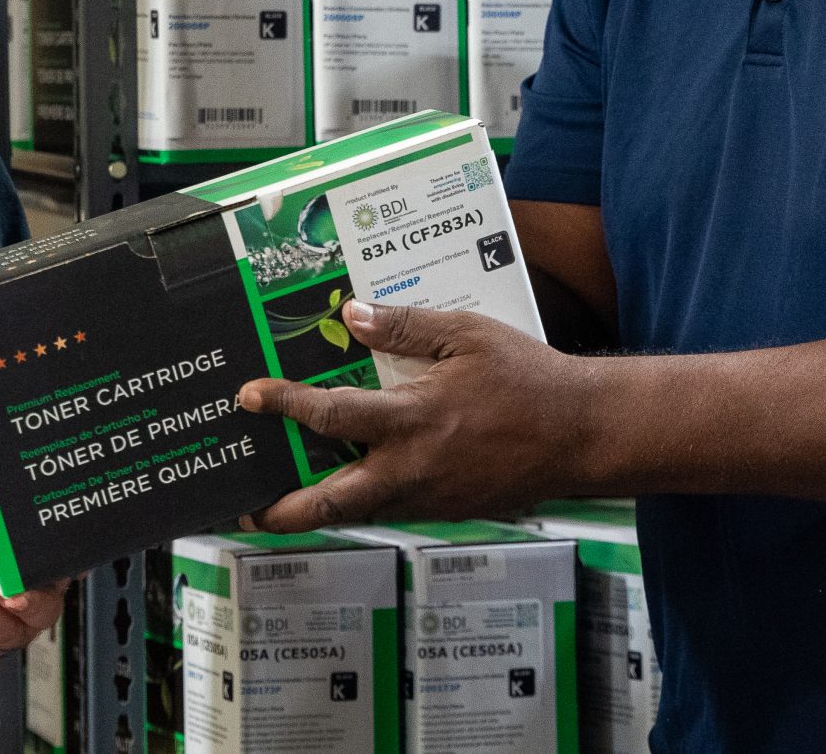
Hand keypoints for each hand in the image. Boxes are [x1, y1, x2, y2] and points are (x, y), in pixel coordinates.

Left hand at [236, 299, 600, 530]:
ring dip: (317, 509)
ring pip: (358, 511)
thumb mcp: (464, 334)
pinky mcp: (446, 509)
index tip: (250, 397)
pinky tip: (348, 482)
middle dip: (281, 510)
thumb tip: (351, 315)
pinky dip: (360, 500)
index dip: (284, 405)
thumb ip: (402, 327)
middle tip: (243, 509)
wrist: (582, 433)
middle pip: (330, 501)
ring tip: (280, 502)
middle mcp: (413, 468)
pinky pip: (391, 506)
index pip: (331, 415)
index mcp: (413, 419)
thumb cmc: (527, 378)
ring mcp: (429, 496)